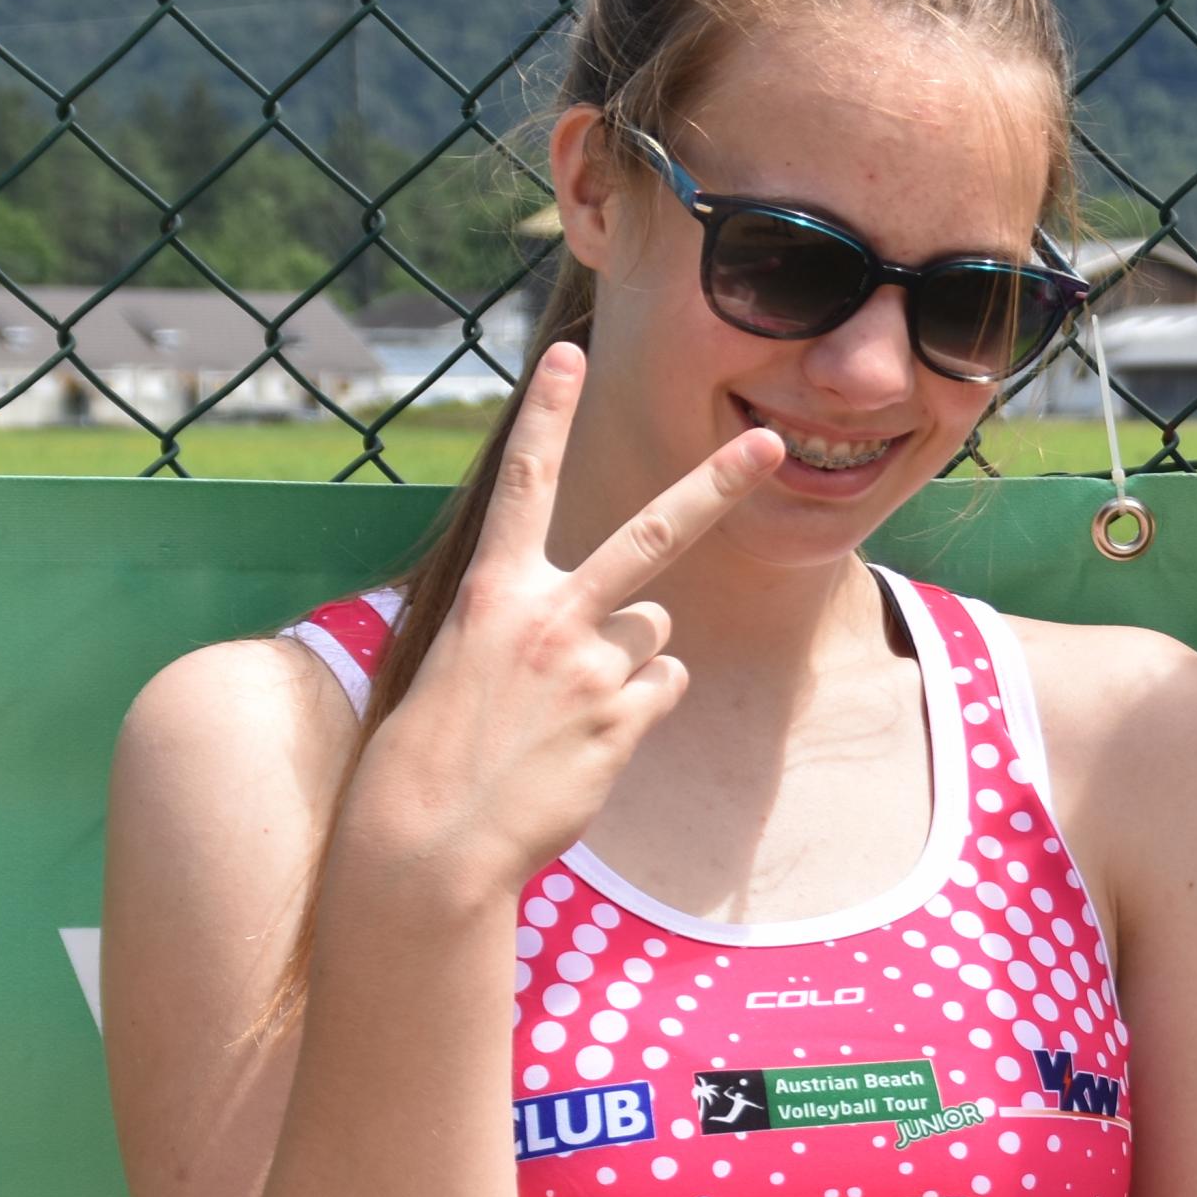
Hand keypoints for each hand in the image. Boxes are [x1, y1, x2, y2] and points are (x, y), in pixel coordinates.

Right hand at [350, 343, 782, 894]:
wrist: (429, 842)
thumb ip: (541, 624)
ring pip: (655, 629)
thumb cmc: (435, 753)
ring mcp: (592, 669)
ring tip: (567, 706)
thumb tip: (651, 626)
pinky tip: (586, 741)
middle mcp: (548, 617)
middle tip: (767, 443)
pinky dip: (639, 709)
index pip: (522, 484)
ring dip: (628, 659)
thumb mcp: (465, 663)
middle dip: (717, 484)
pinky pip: (664, 687)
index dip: (545, 415)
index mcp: (493, 593)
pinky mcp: (624, 720)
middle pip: (652, 533)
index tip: (568, 354)